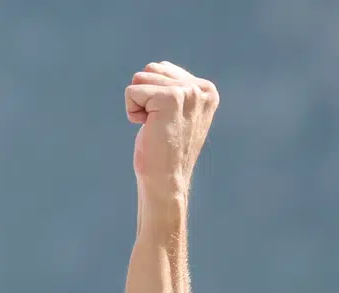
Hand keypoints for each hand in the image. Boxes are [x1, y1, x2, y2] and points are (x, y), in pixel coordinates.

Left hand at [125, 62, 218, 201]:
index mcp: (206, 89)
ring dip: (138, 105)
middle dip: (143, 97)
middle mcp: (201, 88)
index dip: (151, 96)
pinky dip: (132, 111)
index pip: (162, 69)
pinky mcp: (171, 98)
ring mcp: (188, 92)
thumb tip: (156, 67)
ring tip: (154, 127)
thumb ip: (173, 89)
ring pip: (140, 78)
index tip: (165, 121)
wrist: (166, 180)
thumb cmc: (165, 152)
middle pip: (150, 69)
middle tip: (158, 125)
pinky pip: (132, 91)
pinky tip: (147, 128)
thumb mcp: (176, 115)